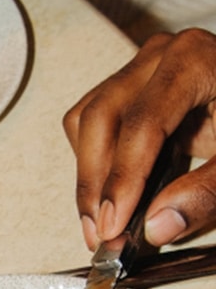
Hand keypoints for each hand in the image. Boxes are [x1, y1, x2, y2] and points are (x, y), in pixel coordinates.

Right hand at [63, 29, 215, 249]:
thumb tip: (158, 224)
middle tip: (101, 231)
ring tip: (100, 219)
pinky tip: (107, 194)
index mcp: (192, 62)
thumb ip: (207, 192)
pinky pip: (91, 122)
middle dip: (94, 182)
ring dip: (87, 174)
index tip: (114, 223)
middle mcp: (158, 58)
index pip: (141, 124)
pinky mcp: (131, 88)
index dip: (123, 179)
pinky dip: (92, 161)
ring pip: (85, 120)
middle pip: (100, 118)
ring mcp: (140, 69)